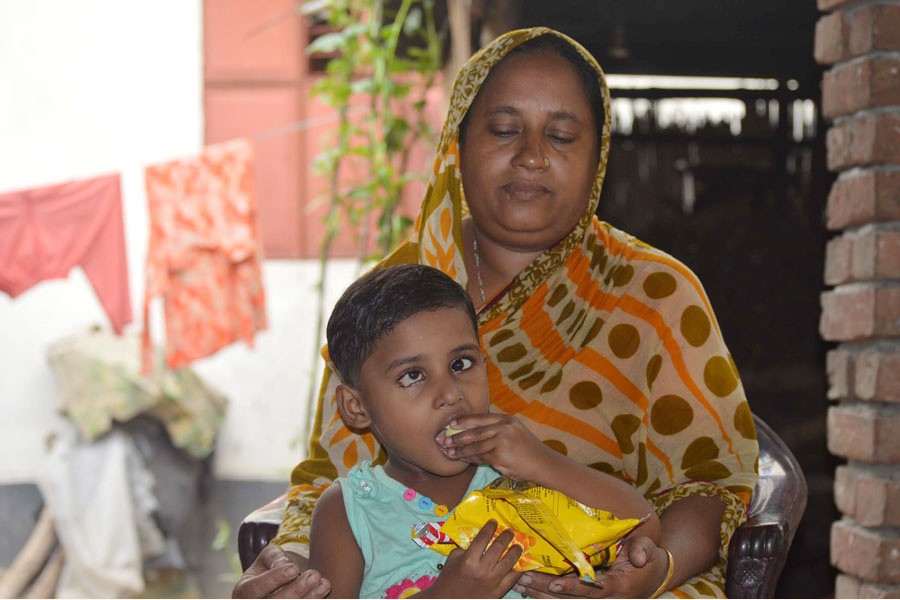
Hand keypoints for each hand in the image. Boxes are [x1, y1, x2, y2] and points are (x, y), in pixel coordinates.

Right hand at [232, 545, 331, 598]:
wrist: (279, 583)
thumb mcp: (269, 556)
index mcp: (244, 591)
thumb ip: (274, 557)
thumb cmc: (271, 567)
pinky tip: (323, 592)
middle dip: (296, 590)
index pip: (255, 588)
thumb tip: (284, 563)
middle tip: (314, 575)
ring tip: (324, 584)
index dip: (274, 579)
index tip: (294, 568)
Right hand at [425, 519, 522, 597]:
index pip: (483, 538)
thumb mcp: (453, 558)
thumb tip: (481, 536)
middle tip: (510, 532)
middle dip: (506, 536)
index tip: (494, 522)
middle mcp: (482, 570)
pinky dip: (518, 569)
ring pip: (509, 562)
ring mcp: (491, 582)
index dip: (490, 527)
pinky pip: (513, 578)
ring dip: (516, 551)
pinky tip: (520, 563)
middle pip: (499, 547)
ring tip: (518, 546)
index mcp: (468, 560)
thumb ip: (467, 546)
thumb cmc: (449, 578)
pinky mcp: (498, 592)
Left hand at [438, 413, 550, 481]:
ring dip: (460, 450)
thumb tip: (472, 431)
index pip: (480, 418)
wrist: (543, 463)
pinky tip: (462, 459)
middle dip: (457, 436)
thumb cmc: (528, 450)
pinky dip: (469, 459)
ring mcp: (502, 440)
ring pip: (475, 445)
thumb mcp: (515, 432)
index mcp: (506, 419)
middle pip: (474, 431)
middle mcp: (504, 427)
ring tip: (449, 452)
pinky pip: (480, 457)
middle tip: (443, 440)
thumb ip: (497, 429)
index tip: (450, 424)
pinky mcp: (499, 455)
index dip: (463, 421)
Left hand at [512, 536, 668, 598]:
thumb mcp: (648, 551)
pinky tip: (527, 589)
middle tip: (522, 577)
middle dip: (545, 590)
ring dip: (540, 594)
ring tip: (518, 583)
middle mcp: (604, 599)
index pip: (592, 590)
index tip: (553, 583)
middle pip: (570, 599)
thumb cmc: (648, 560)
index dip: (572, 588)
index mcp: (617, 588)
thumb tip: (638, 556)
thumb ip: (642, 551)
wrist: (652, 577)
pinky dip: (545, 596)